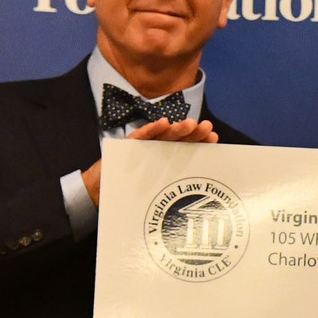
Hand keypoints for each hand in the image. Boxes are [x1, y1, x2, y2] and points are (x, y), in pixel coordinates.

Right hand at [80, 118, 220, 204]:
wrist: (103, 194)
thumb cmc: (136, 193)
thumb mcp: (162, 189)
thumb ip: (178, 182)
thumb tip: (207, 182)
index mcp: (169, 157)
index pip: (187, 147)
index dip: (200, 141)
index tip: (214, 137)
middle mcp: (158, 149)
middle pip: (178, 138)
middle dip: (193, 132)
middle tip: (207, 127)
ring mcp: (143, 146)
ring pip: (163, 135)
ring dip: (176, 129)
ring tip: (190, 124)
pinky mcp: (128, 146)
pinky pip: (140, 136)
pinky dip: (150, 129)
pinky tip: (162, 123)